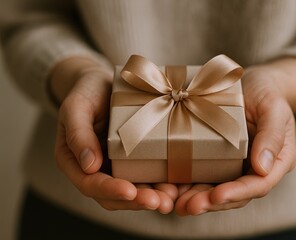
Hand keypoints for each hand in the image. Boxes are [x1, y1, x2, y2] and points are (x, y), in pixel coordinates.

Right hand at [52, 58, 177, 213]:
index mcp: (75, 161)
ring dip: (152, 197)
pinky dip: (161, 183)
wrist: (105, 83)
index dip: (109, 191)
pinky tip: (177, 186)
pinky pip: (147, 176)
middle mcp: (96, 170)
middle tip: (160, 203)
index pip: (90, 184)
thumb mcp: (76, 106)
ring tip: (171, 199)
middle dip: (136, 201)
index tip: (129, 192)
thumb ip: (78, 134)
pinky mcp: (135, 160)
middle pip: (114, 196)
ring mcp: (117, 167)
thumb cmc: (87, 92)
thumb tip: (89, 166)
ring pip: (133, 191)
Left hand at [175, 58, 295, 215]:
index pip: (259, 185)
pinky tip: (173, 190)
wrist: (252, 84)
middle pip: (235, 194)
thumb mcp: (274, 107)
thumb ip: (272, 136)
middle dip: (212, 202)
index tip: (216, 196)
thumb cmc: (267, 92)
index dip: (237, 193)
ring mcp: (236, 166)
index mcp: (276, 161)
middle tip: (189, 207)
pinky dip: (190, 185)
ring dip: (198, 199)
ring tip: (178, 205)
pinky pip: (205, 175)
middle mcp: (255, 169)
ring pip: (218, 189)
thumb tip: (263, 168)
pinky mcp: (218, 159)